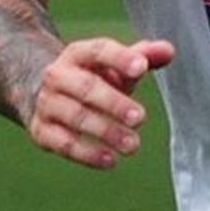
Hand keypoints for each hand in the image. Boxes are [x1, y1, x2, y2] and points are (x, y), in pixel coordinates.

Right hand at [27, 38, 178, 168]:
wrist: (42, 93)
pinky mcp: (42, 131)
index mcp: (78, 54)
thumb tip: (168, 51)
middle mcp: (58, 76)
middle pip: (86, 87)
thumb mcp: (113, 65)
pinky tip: (110, 159)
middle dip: (114, 103)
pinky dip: (87, 154)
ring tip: (133, 145)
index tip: (141, 68)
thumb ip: (143, 56)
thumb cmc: (90, 78)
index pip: (98, 51)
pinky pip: (64, 143)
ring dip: (106, 132)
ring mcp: (47, 104)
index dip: (120, 58)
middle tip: (140, 118)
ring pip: (76, 117)